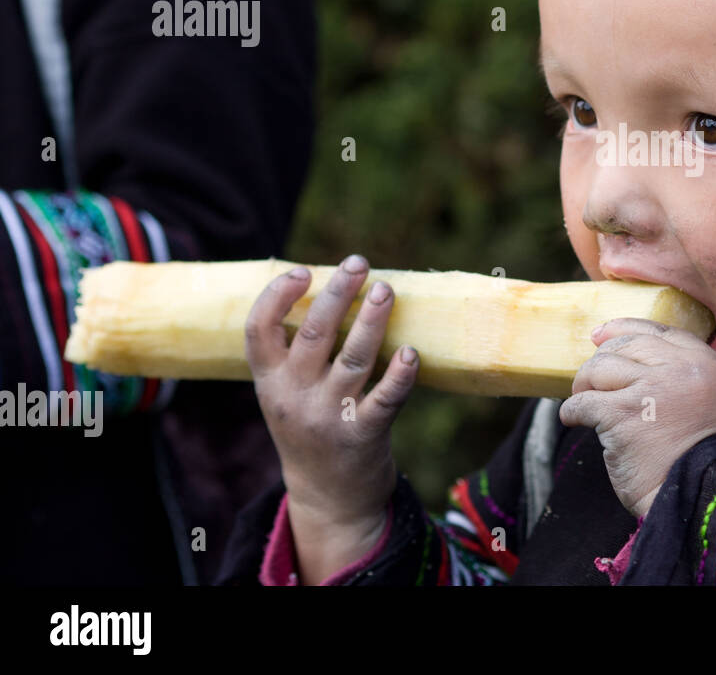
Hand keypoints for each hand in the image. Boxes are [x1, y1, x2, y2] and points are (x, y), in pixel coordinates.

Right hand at [244, 254, 419, 581]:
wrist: (327, 497)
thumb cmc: (312, 425)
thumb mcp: (287, 393)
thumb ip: (297, 351)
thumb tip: (333, 286)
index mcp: (269, 381)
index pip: (258, 331)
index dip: (276, 296)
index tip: (303, 270)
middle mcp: (294, 396)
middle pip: (314, 334)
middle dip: (337, 293)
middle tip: (358, 262)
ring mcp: (328, 416)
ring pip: (353, 358)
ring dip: (372, 321)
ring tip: (386, 289)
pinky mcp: (363, 435)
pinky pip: (385, 399)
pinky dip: (399, 375)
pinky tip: (411, 353)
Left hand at [559, 318, 715, 518]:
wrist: (699, 499)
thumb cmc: (702, 462)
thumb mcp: (714, 406)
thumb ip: (686, 378)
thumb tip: (630, 359)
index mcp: (712, 365)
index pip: (662, 331)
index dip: (627, 329)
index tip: (602, 335)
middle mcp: (684, 369)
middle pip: (629, 344)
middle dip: (602, 358)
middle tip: (588, 379)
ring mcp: (651, 388)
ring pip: (601, 367)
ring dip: (584, 384)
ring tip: (583, 401)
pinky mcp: (622, 413)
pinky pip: (584, 402)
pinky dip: (572, 411)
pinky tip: (573, 420)